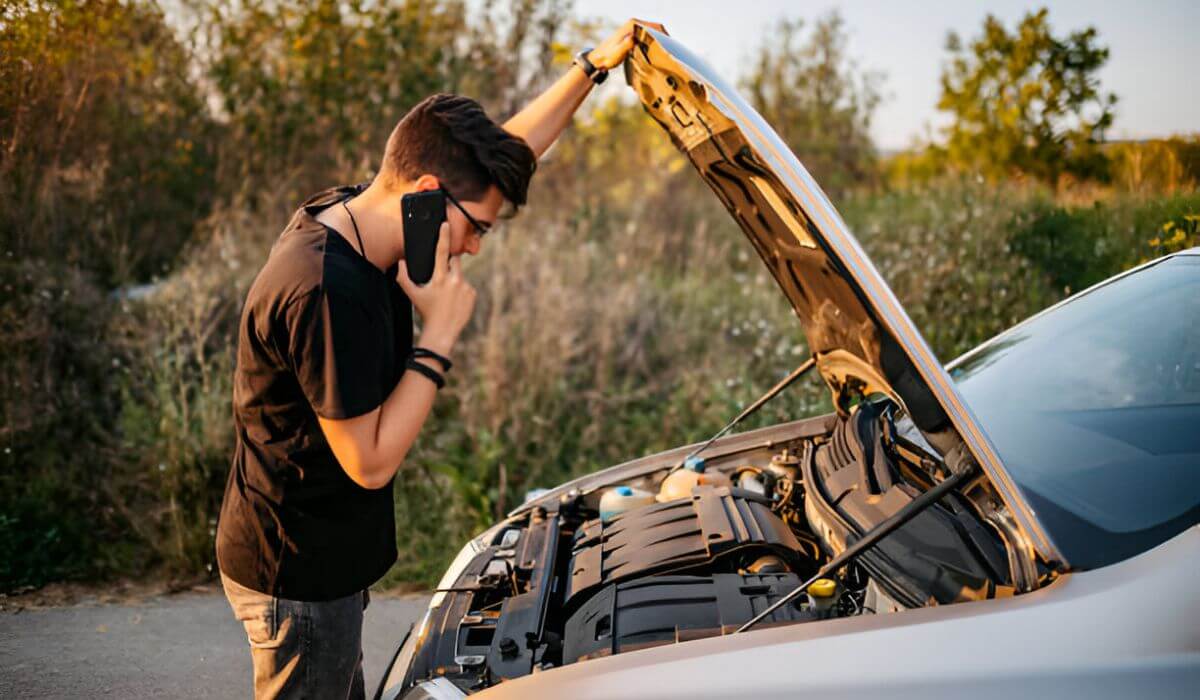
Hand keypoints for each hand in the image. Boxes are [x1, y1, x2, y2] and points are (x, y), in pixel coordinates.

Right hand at [395, 222, 476, 355]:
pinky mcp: (473, 294)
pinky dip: (462, 290)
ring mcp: (465, 287)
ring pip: (460, 275)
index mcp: (439, 278)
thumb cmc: (426, 312)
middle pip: (455, 261)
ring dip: (454, 280)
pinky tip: (455, 301)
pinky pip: (467, 286)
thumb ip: (403, 277)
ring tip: (447, 295)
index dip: (443, 236)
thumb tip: (401, 262)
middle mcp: (454, 280)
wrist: (442, 331)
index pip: (441, 252)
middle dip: (449, 264)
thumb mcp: (412, 294)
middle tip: (442, 278)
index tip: (446, 224)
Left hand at [588, 18, 665, 70]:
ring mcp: (633, 29)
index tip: (671, 46)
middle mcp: (634, 24)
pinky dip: (654, 42)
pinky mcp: (633, 36)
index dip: (665, 35)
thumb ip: (627, 44)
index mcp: (633, 25)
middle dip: (665, 38)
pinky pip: (647, 36)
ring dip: (660, 40)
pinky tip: (657, 52)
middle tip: (671, 50)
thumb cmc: (608, 57)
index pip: (655, 26)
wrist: (598, 60)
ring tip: (666, 52)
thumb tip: (634, 38)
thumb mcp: (618, 52)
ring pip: (652, 32)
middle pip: (656, 28)